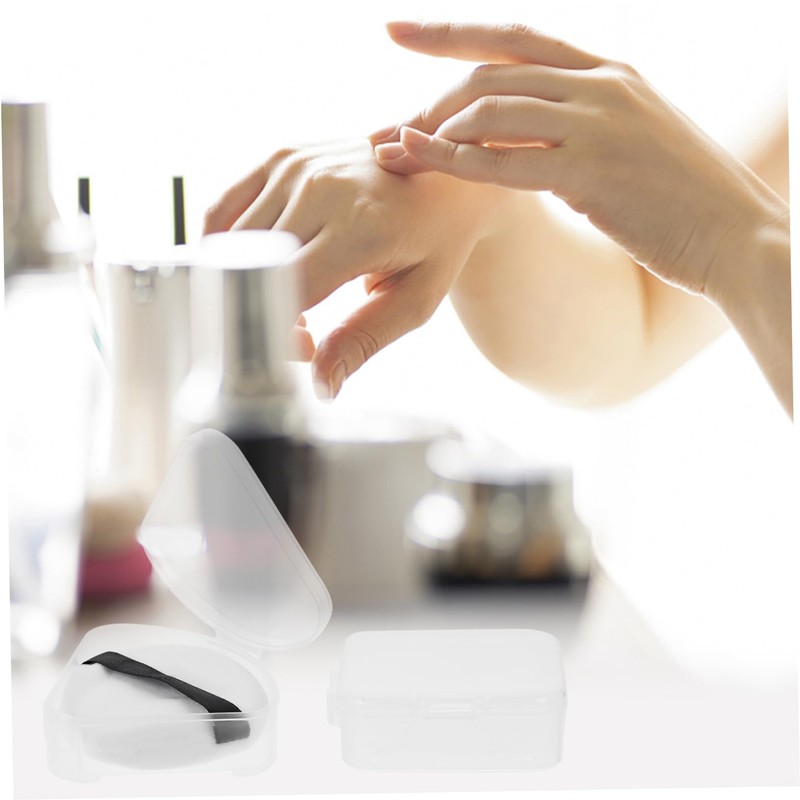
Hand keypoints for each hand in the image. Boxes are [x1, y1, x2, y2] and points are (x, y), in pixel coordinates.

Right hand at [203, 139, 506, 398]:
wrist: (447, 175)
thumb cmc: (436, 240)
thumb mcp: (415, 299)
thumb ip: (363, 341)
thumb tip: (321, 386)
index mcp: (361, 227)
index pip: (285, 293)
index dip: (282, 333)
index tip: (306, 347)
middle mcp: (321, 189)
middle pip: (253, 271)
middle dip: (265, 313)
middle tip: (304, 327)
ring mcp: (295, 167)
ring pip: (232, 247)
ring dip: (248, 285)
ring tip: (294, 295)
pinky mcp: (279, 157)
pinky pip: (222, 213)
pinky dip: (229, 251)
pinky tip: (264, 266)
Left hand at [371, 21, 787, 298]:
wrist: (736, 234)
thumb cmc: (679, 197)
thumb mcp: (630, 140)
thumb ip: (578, 125)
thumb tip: (526, 137)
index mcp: (608, 70)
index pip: (513, 36)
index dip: (449, 31)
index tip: (396, 28)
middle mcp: (600, 84)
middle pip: (490, 72)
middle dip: (427, 98)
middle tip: (386, 127)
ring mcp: (598, 124)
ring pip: (491, 109)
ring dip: (434, 130)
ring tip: (398, 152)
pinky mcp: (592, 173)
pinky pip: (505, 161)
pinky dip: (456, 161)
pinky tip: (421, 160)